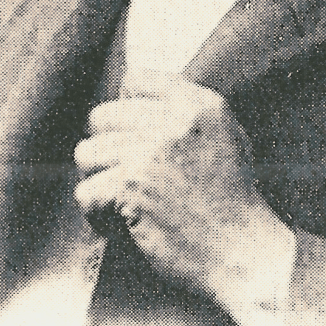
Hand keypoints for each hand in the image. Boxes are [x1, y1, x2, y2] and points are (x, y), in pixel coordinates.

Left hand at [74, 82, 293, 320]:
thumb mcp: (226, 133)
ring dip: (98, 178)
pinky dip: (97, 214)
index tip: (130, 129)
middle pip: (101, 116)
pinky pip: (86, 192)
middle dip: (106, 145)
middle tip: (121, 169)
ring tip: (119, 196)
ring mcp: (149, 155)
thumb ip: (189, 106)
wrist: (239, 247)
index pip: (136, 78)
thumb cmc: (232, 195)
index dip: (126, 105)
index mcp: (198, 104)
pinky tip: (118, 221)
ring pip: (87, 154)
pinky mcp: (130, 190)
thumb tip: (134, 90)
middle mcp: (172, 123)